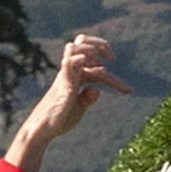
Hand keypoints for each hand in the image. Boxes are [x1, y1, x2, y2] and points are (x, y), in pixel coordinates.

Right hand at [4, 31, 126, 171]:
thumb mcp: (78, 108)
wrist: (42, 130)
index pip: (96, 65)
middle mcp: (70, 71)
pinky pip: (71, 62)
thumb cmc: (59, 119)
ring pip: (75, 46)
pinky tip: (101, 73)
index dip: (114, 77)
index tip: (128, 91)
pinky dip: (85, 62)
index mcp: (75, 76)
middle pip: (82, 41)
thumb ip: (87, 98)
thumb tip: (96, 90)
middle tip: (112, 60)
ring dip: (92, 50)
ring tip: (103, 69)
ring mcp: (66, 76)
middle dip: (100, 44)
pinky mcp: (64, 84)